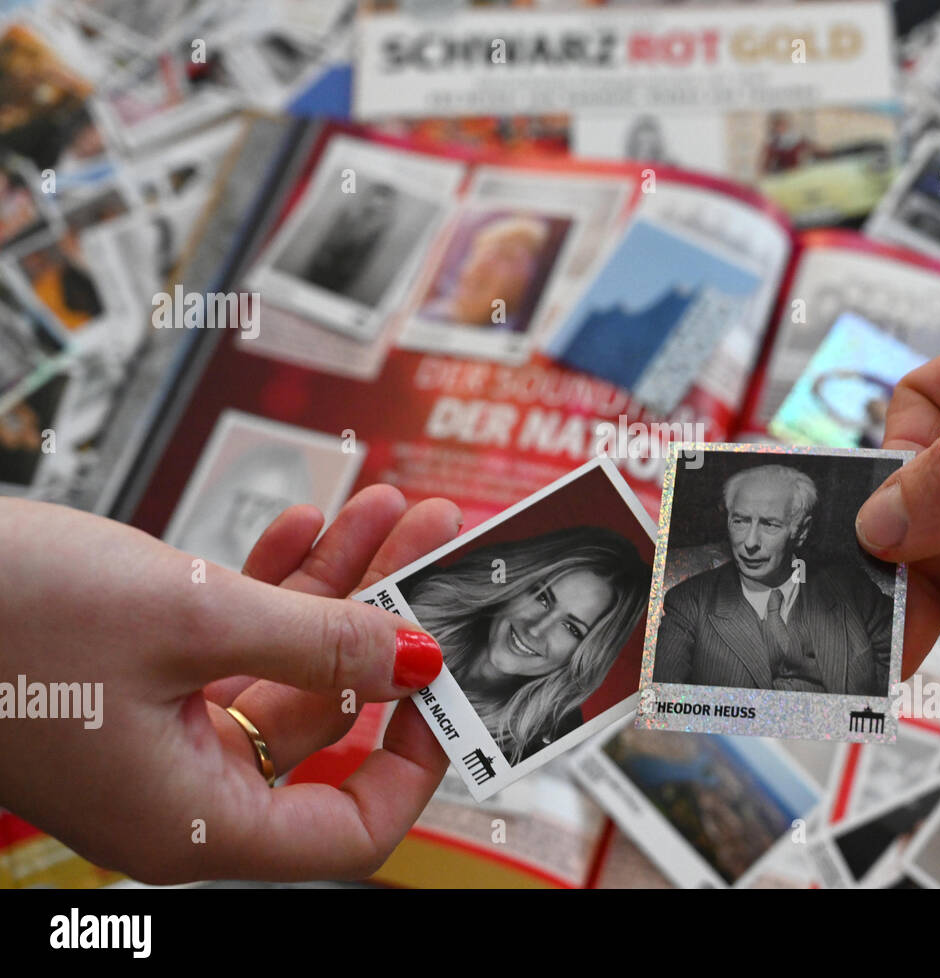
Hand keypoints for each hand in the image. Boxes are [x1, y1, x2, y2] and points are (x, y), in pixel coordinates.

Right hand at [0, 484, 461, 882]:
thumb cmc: (4, 618)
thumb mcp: (192, 621)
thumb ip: (319, 644)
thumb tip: (417, 664)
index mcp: (195, 818)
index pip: (346, 829)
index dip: (413, 760)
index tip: (446, 681)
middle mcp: (184, 786)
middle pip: (329, 719)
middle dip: (388, 625)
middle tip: (439, 555)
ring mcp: (161, 730)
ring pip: (286, 663)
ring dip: (341, 584)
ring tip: (396, 511)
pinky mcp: (140, 678)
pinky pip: (235, 638)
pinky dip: (277, 582)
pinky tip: (312, 522)